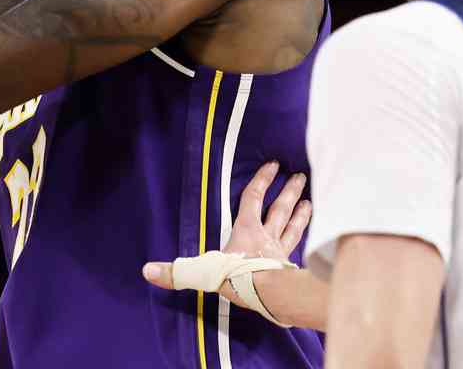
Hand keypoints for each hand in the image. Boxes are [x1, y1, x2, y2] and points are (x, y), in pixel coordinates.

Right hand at [142, 161, 310, 303]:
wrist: (268, 296)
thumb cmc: (238, 279)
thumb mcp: (203, 272)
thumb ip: (178, 272)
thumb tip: (148, 271)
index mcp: (246, 230)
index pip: (253, 198)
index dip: (262, 180)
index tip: (273, 164)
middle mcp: (267, 236)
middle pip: (280, 208)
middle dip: (288, 191)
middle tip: (298, 176)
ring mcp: (280, 251)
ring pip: (293, 226)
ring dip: (301, 212)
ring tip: (309, 200)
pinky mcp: (290, 266)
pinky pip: (300, 248)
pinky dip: (307, 239)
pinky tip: (314, 236)